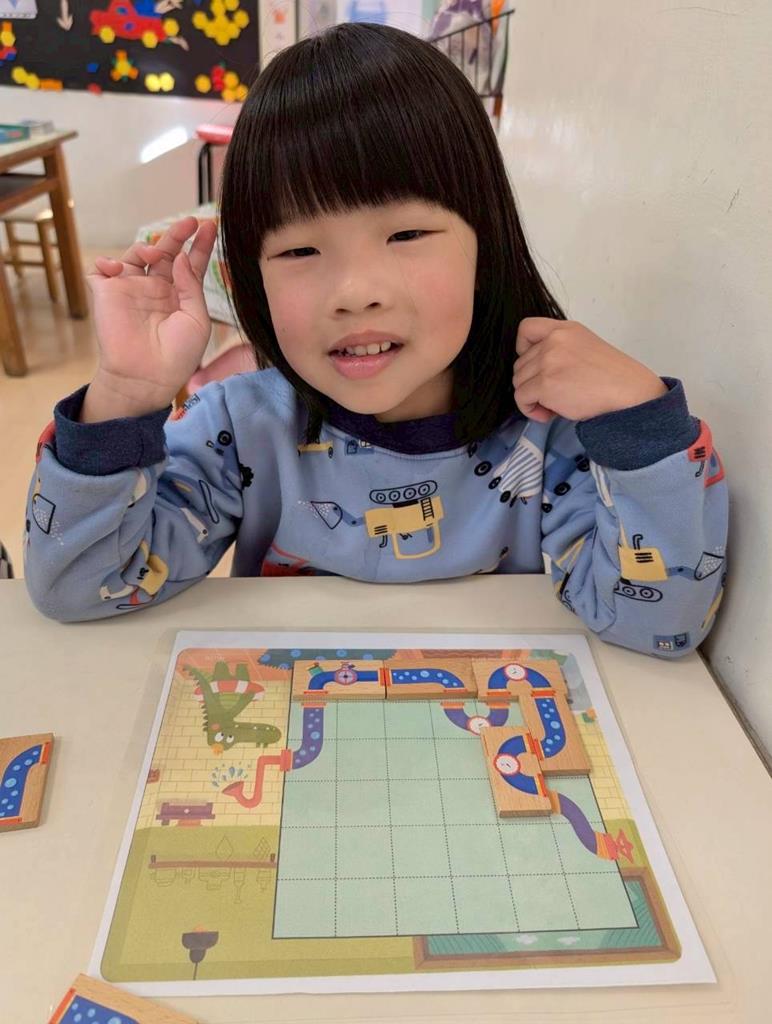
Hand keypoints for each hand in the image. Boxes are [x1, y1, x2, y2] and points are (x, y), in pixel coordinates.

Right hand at [81, 216, 217, 421]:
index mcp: (178, 297)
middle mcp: (155, 290)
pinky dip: (108, 262)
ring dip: (146, 245)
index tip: (210, 226)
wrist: (146, 377)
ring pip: (136, 254)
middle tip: (190, 222)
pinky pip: (102, 269)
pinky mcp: (106, 294)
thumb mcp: (197, 320)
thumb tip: (182, 257)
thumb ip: (191, 286)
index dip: (200, 246)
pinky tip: (119, 266)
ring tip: (155, 250)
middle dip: (177, 235)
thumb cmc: (176, 355)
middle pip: (165, 253)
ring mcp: (130, 290)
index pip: (189, 265)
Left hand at [512, 318, 667, 422]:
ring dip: (531, 398)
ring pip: (518, 382)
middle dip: (532, 382)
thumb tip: (536, 374)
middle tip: (554, 395)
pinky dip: (530, 410)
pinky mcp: (545, 384)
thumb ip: (560, 351)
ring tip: (554, 406)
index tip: (535, 365)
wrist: (629, 393)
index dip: (523, 348)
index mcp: (565, 329)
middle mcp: (554, 341)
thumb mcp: (585, 347)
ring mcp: (548, 361)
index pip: (526, 328)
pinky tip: (548, 414)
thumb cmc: (613, 377)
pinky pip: (521, 398)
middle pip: (520, 363)